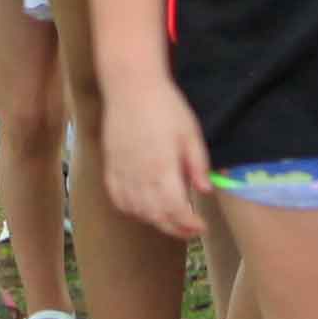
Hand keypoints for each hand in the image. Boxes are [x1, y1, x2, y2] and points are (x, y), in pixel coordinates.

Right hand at [98, 78, 210, 241]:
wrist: (131, 88)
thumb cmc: (166, 107)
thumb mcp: (191, 133)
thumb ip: (198, 165)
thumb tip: (206, 191)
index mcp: (163, 169)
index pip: (176, 210)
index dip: (189, 225)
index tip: (202, 227)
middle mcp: (140, 177)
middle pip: (156, 216)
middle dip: (176, 229)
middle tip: (191, 230)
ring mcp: (122, 173)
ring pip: (137, 211)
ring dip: (155, 221)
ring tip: (171, 219)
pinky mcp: (111, 167)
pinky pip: (118, 199)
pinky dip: (132, 210)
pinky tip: (143, 209)